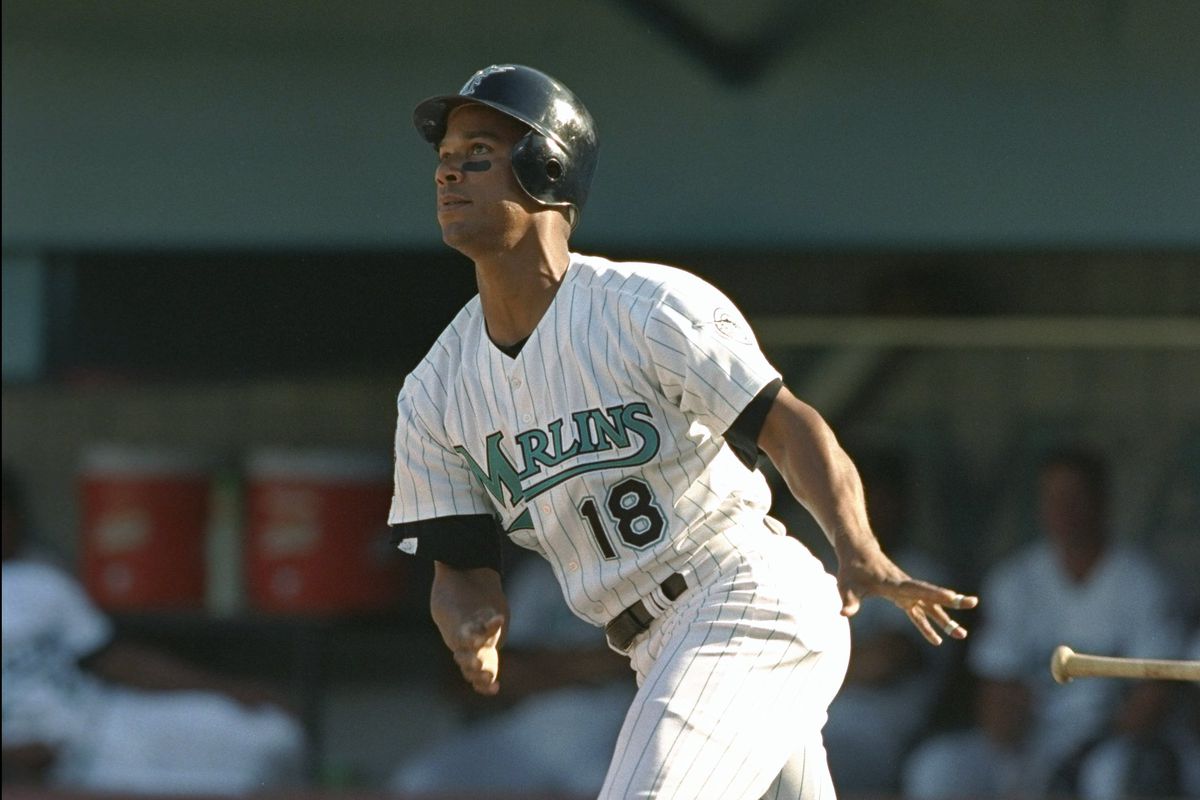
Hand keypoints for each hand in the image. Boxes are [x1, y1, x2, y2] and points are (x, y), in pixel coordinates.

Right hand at [450, 610, 503, 694]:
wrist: (473, 637)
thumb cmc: (480, 626)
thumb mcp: (485, 620)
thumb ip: (492, 623)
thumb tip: (500, 618)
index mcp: (463, 636)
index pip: (464, 639)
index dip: (471, 641)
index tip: (479, 642)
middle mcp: (463, 653)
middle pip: (464, 659)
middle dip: (471, 662)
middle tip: (478, 664)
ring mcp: (469, 665)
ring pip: (469, 674)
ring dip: (478, 676)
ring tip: (489, 677)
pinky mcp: (478, 674)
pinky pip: (478, 684)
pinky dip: (486, 688)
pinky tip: (496, 688)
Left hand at [837, 549, 977, 644]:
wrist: (857, 553)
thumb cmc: (851, 569)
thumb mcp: (846, 584)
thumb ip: (848, 600)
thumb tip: (844, 613)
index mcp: (894, 582)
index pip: (917, 588)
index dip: (935, 592)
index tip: (953, 595)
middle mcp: (905, 586)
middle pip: (931, 595)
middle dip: (952, 602)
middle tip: (973, 603)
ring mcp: (906, 591)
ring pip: (929, 605)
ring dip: (945, 619)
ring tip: (962, 634)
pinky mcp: (903, 597)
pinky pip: (919, 612)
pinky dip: (928, 624)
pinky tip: (937, 640)